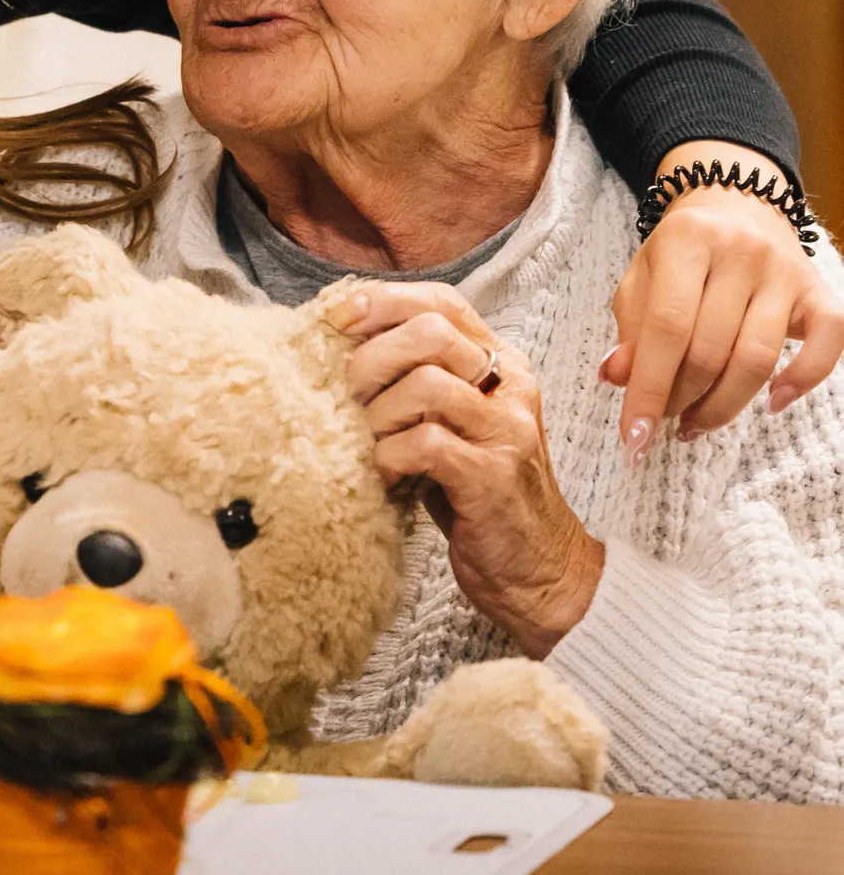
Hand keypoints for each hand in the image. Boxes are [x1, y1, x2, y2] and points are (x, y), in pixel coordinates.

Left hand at [329, 282, 603, 656]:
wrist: (539, 572)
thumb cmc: (477, 494)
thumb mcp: (450, 424)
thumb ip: (415, 381)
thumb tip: (339, 343)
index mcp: (500, 365)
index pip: (442, 303)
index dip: (384, 302)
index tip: (335, 319)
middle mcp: (510, 387)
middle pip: (432, 333)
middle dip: (372, 357)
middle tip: (342, 392)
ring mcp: (507, 430)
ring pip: (425, 384)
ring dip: (377, 412)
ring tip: (364, 441)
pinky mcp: (493, 477)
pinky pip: (425, 444)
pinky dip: (388, 456)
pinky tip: (380, 475)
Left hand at [606, 142, 843, 460]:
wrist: (738, 208)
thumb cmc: (681, 254)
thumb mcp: (643, 278)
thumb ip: (631, 328)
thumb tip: (618, 378)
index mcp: (687, 241)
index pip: (666, 328)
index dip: (648, 388)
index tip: (632, 438)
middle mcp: (741, 253)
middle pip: (710, 350)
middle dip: (680, 399)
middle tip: (662, 421)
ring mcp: (786, 273)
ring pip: (758, 359)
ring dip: (723, 406)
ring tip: (694, 424)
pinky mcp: (821, 293)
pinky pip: (828, 346)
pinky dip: (801, 383)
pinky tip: (770, 405)